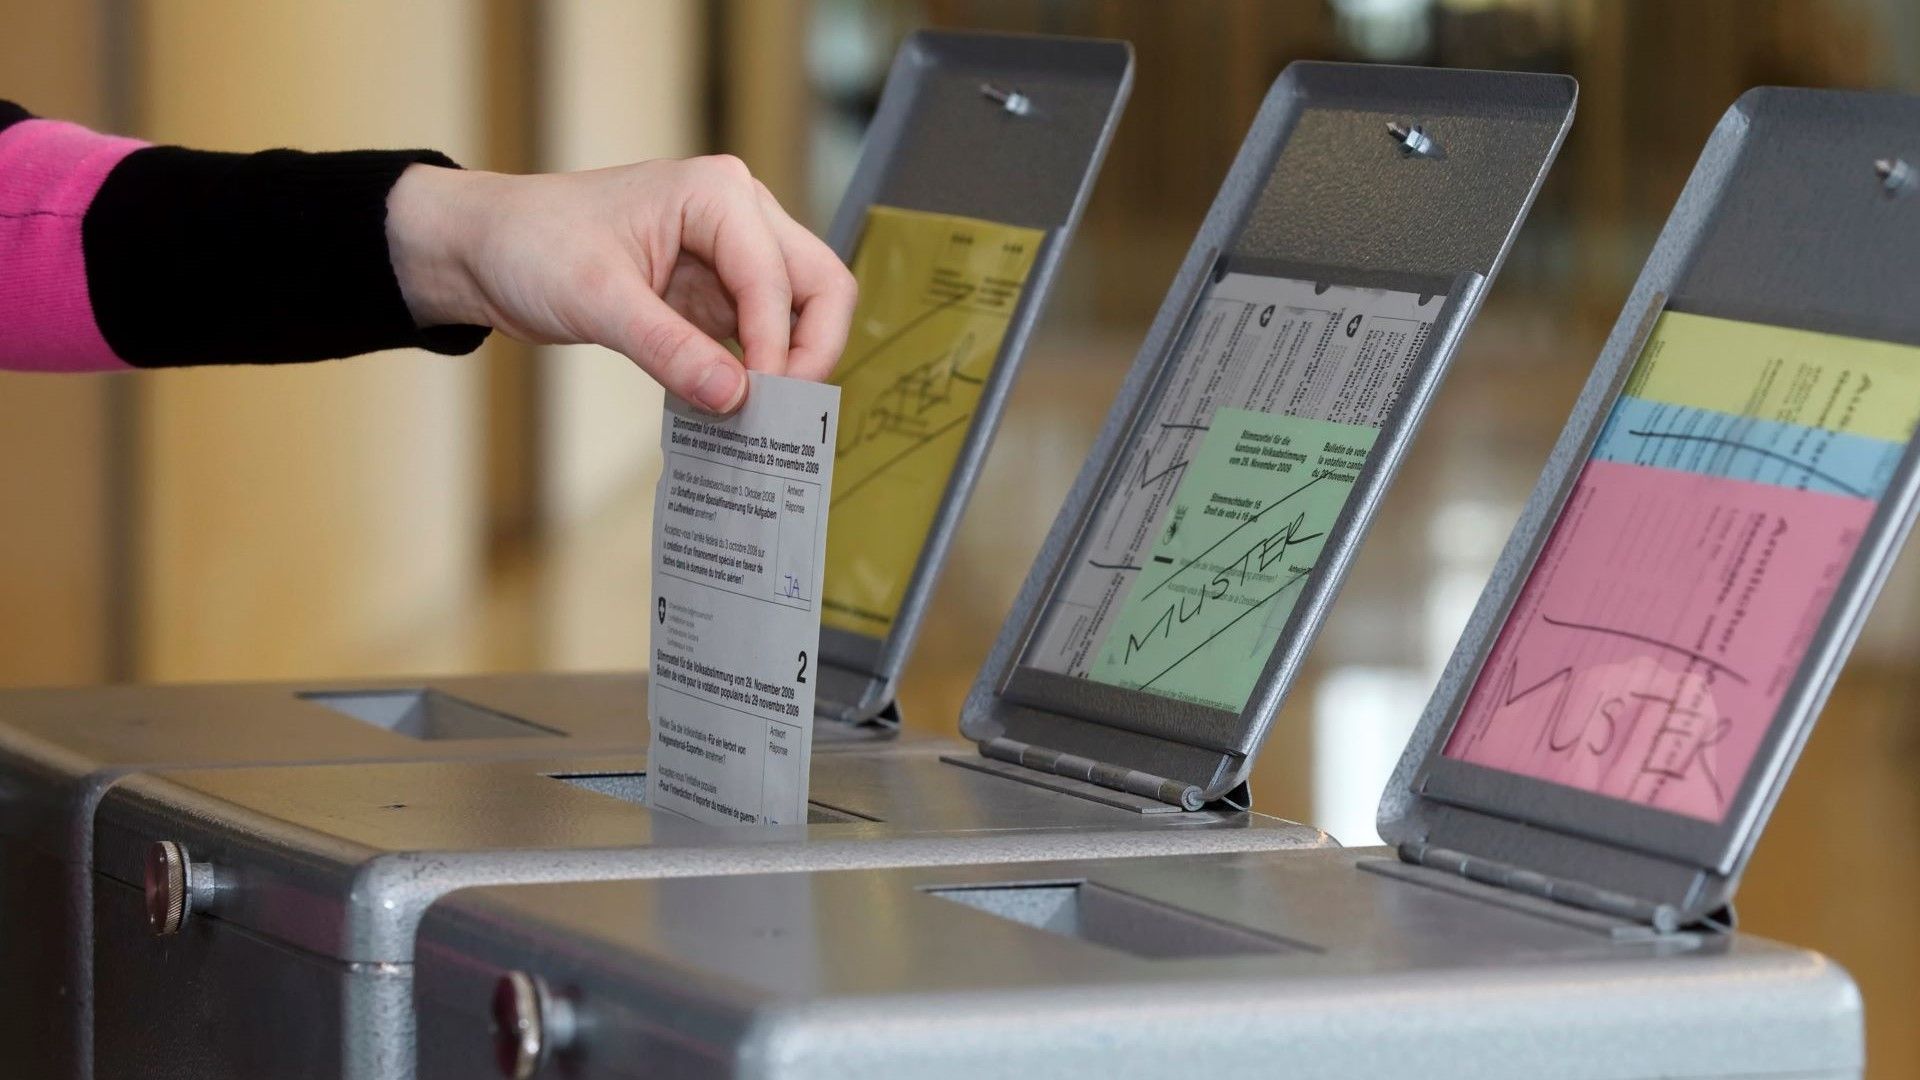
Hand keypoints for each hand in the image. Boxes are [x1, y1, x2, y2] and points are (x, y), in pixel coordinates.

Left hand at [386, 156, 855, 412]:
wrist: (485, 249)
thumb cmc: (532, 245)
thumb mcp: (598, 300)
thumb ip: (670, 350)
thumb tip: (736, 399)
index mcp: (718, 194)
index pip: (778, 278)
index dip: (775, 346)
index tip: (754, 404)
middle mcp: (739, 216)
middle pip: (819, 286)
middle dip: (810, 351)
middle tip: (782, 411)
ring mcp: (732, 256)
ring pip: (801, 313)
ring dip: (789, 365)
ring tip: (763, 421)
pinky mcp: (715, 294)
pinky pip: (760, 336)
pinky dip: (757, 373)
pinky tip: (737, 410)